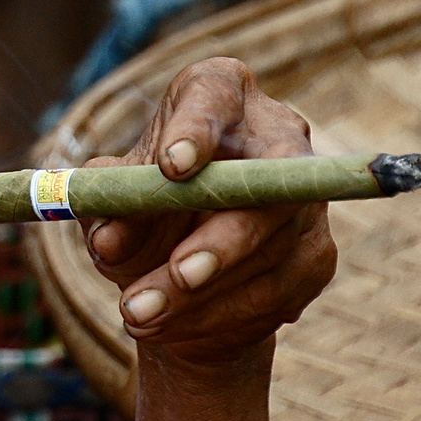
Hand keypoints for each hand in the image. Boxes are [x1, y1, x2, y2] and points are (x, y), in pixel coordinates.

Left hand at [83, 57, 336, 366]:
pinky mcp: (317, 253)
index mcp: (216, 95)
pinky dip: (220, 315)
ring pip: (267, 249)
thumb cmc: (143, 212)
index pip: (214, 94)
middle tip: (178, 273)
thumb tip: (107, 235)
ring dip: (202, 293)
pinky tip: (173, 326)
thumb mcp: (111, 204)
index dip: (196, 128)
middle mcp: (275, 134)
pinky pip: (275, 292)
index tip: (171, 168)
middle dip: (221, 236)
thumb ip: (104, 209)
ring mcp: (305, 197)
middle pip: (264, 181)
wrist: (181, 271)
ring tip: (139, 313)